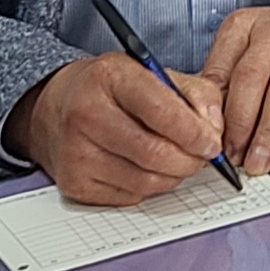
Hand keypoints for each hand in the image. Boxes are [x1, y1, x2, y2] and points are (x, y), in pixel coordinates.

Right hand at [8, 52, 223, 204]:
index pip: (162, 110)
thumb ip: (196, 94)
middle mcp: (86, 114)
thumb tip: (215, 130)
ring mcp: (76, 152)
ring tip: (175, 160)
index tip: (213, 143)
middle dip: (190, 160)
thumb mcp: (154, 73)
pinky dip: (149, 187)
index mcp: (111, 76)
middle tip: (202, 157)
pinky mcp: (73, 183)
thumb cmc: (111, 90)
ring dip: (173, 176)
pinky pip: (130, 197)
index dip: (195, 132)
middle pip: (155, 153)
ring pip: (146, 181)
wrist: (54, 107)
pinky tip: (145, 168)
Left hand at [204, 0, 269, 174]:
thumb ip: (221, 79)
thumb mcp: (242, 48)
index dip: (213, 108)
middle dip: (239, 123)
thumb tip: (204, 123)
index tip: (207, 137)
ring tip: (257, 163)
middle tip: (232, 156)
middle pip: (251, 78)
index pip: (221, 68)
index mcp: (244, 25)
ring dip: (268, 134)